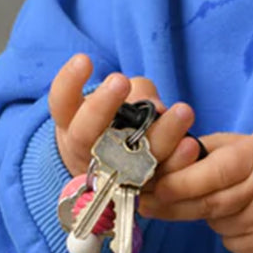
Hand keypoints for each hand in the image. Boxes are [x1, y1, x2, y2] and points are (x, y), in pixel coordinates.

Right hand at [48, 55, 202, 180]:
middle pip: (85, 134)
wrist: (115, 172)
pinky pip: (155, 181)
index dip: (69, 82)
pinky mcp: (138, 192)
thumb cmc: (117, 123)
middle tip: (119, 81)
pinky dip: (175, 163)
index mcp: (71, 124)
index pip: (61, 102)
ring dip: (158, 136)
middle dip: (102, 107)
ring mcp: (110, 176)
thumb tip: (157, 108)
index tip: (84, 60)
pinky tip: (191, 146)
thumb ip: (137, 93)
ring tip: (183, 111)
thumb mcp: (121, 100)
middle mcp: (84, 152)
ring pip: (126, 161)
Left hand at [138, 126, 252, 252]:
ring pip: (213, 222)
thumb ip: (219, 148)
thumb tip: (175, 155)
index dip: (178, 182)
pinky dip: (226, 227)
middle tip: (143, 201)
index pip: (210, 174)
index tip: (150, 184)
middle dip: (169, 203)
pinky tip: (245, 215)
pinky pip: (229, 239)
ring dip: (203, 212)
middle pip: (204, 204)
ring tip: (223, 197)